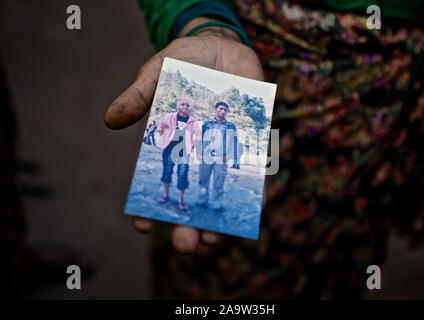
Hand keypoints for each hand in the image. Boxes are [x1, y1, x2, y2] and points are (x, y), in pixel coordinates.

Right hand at [104, 17, 263, 253]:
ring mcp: (224, 149)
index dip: (149, 206)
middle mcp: (197, 154)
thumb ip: (139, 97)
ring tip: (215, 238)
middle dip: (188, 224)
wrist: (221, 48)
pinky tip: (253, 209)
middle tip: (186, 246)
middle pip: (191, 197)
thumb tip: (110, 120)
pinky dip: (254, 188)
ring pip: (221, 191)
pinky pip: (254, 169)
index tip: (143, 226)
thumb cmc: (183, 62)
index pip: (157, 183)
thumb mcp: (157, 75)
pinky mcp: (250, 140)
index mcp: (170, 145)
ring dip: (220, 216)